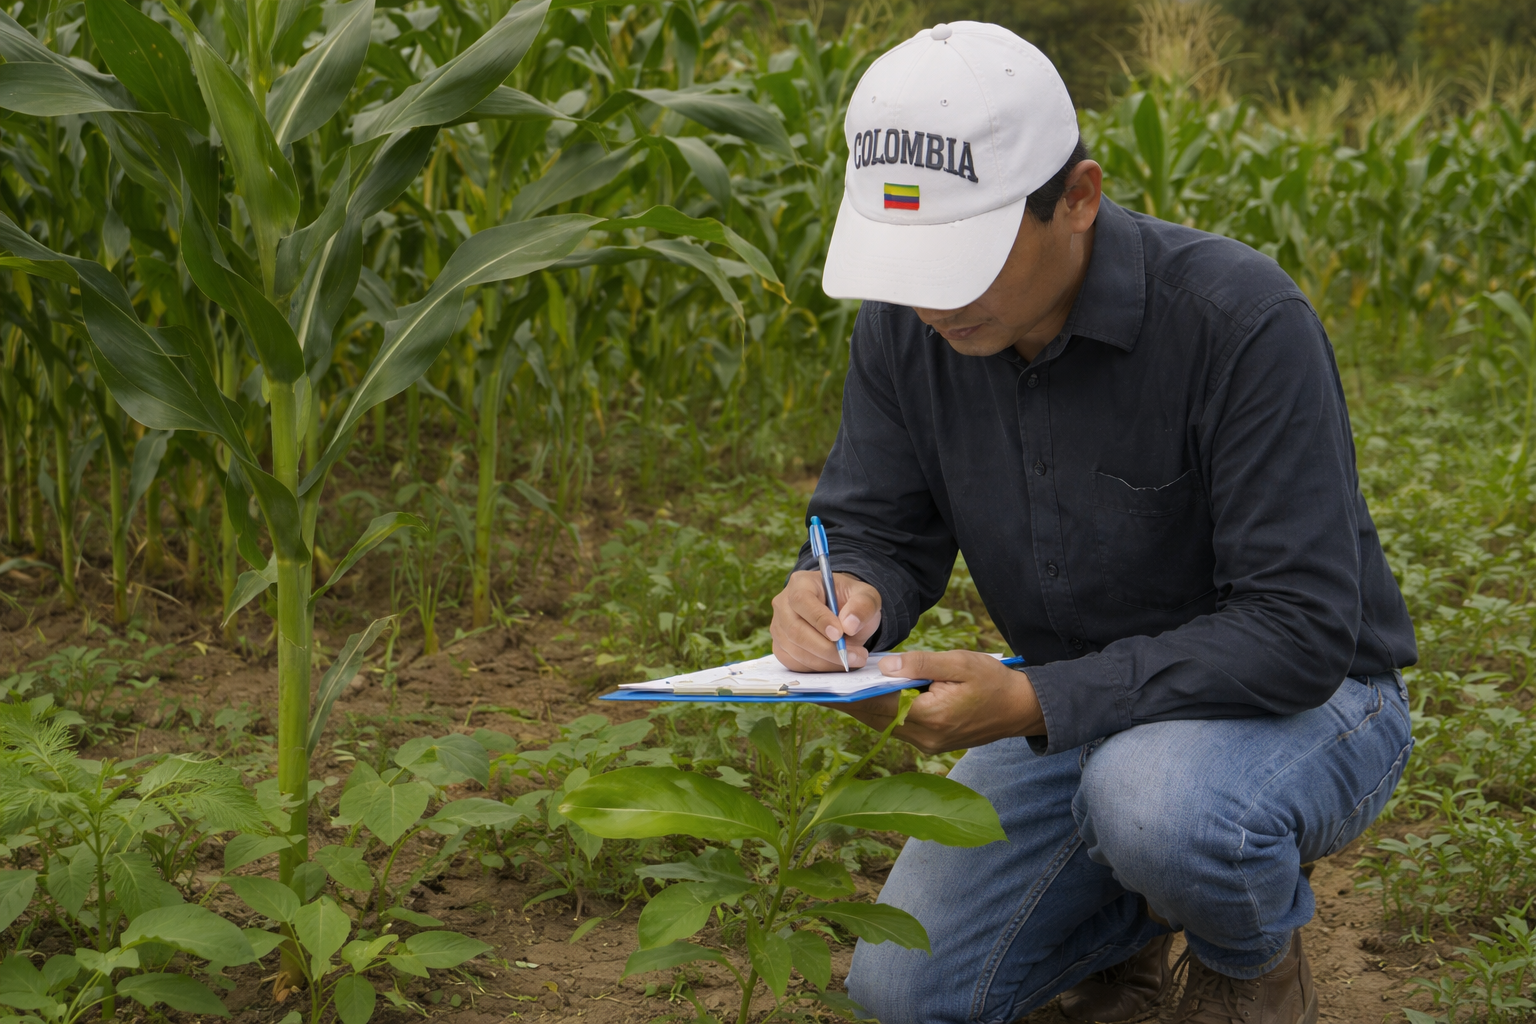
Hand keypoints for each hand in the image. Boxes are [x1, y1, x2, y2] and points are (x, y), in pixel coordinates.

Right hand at [771, 570, 881, 671]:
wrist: (843, 613)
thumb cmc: (851, 601)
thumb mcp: (866, 596)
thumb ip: (862, 606)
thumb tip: (850, 625)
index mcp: (801, 583)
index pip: (802, 600)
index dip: (819, 619)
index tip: (839, 634)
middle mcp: (783, 604)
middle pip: (795, 631)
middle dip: (826, 648)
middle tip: (854, 656)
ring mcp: (779, 627)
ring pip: (796, 651)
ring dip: (826, 661)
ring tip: (853, 659)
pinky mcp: (781, 647)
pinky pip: (795, 663)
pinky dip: (819, 668)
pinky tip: (837, 663)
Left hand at [837, 650, 1044, 754]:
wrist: (1021, 709)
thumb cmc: (993, 681)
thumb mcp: (960, 663)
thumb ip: (921, 663)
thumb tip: (884, 666)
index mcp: (932, 717)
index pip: (878, 706)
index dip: (848, 696)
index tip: (823, 687)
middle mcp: (925, 738)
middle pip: (875, 719)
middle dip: (847, 702)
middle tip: (817, 686)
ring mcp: (927, 744)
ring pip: (883, 724)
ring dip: (860, 707)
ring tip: (833, 689)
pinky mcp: (930, 743)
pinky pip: (896, 726)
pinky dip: (879, 711)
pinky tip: (864, 697)